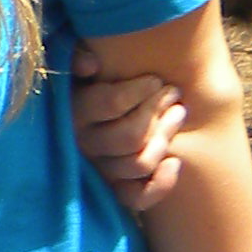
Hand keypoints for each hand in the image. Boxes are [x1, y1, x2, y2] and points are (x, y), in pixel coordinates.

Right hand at [70, 54, 186, 210]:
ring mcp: (99, 169)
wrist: (81, 109)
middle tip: (173, 92)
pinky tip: (174, 163)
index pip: (111, 104)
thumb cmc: (88, 78)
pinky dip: (160, 185)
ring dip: (165, 138)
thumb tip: (91, 65)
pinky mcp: (113, 188)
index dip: (141, 91)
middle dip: (158, 111)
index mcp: (73, 113)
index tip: (156, 80)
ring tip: (178, 113)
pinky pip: (137, 198)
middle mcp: (84, 145)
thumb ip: (77, 54)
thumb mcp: (75, 61)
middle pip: (130, 136)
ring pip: (138, 163)